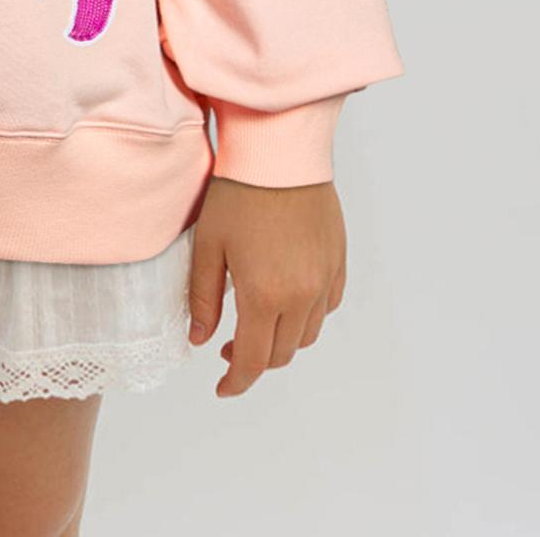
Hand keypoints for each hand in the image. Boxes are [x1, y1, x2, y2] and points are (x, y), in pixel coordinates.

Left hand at [186, 174, 346, 396]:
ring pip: (308, 334)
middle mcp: (302, 295)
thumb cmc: (238, 192)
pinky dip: (308, 316)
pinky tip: (288, 300)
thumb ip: (204, 298)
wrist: (280, 150)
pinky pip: (328, 306)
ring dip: (282, 340)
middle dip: (255, 361)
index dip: (236, 382)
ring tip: (256, 324)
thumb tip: (201, 340)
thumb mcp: (209, 245)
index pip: (253, 360)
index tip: (222, 387)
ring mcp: (325, 278)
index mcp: (266, 295)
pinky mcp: (338, 260)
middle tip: (228, 347)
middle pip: (282, 353)